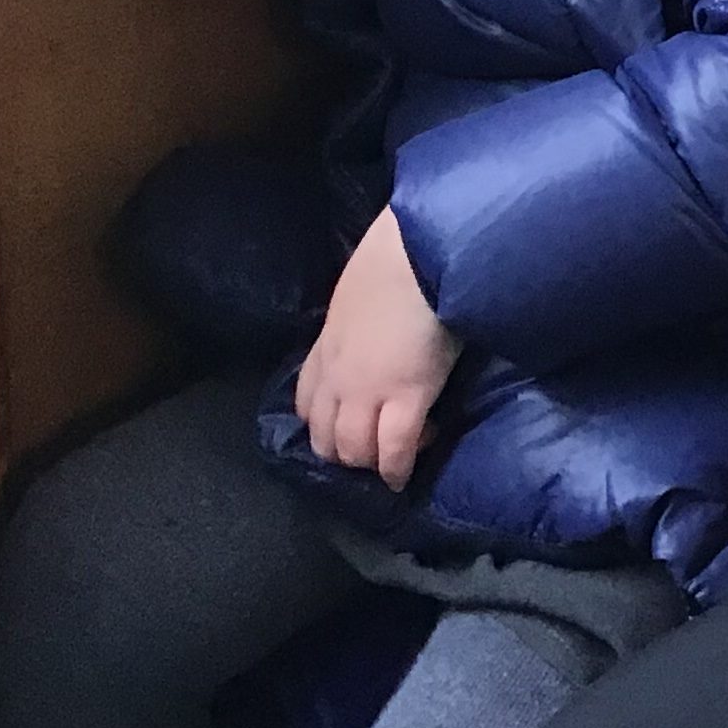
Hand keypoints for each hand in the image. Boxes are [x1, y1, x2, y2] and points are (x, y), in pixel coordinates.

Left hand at [294, 206, 460, 490]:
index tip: (350, 425)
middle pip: (326, 438)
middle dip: (345, 453)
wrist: (419, 253)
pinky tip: (405, 474)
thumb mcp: (358, 294)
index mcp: (326, 348)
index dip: (324, 424)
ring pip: (355, 451)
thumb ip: (357, 325)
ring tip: (395, 457)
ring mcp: (368, 393)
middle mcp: (338, 378)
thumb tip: (375, 331)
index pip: (308, 404)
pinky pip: (394, 450)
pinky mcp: (405, 399)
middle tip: (374, 449)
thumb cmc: (396, 260)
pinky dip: (397, 468)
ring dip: (372, 462)